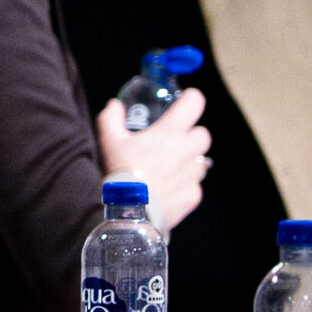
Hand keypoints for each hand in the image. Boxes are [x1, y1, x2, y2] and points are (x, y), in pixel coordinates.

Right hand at [97, 89, 210, 230]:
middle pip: (202, 134)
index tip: (185, 101)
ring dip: (188, 161)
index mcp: (170, 132)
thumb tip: (115, 104)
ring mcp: (193, 174)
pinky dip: (184, 185)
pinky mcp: (194, 195)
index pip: (195, 103)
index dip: (191, 99)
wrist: (129, 213)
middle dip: (190, 135)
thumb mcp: (109, 140)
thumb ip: (111, 117)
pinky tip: (166, 189)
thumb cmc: (121, 173)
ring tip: (166, 169)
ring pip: (200, 161)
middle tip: (172, 142)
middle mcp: (187, 150)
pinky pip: (194, 185)